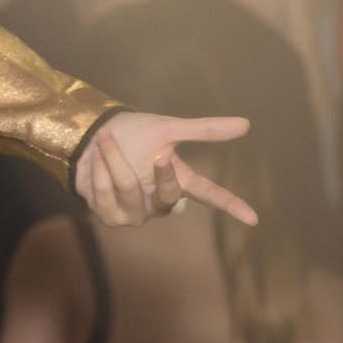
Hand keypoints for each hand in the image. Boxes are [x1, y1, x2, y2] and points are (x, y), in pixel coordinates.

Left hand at [72, 110, 257, 227]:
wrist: (90, 137)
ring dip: (115, 160)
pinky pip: (105, 194)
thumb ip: (203, 130)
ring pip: (130, 190)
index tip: (253, 218)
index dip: (230, 205)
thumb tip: (246, 124)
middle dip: (162, 175)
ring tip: (106, 140)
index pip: (208, 194)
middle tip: (157, 156)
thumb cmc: (132, 134)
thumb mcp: (166, 128)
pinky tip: (94, 161)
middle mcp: (159, 201)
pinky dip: (98, 171)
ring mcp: (136, 213)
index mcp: (177, 180)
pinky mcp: (110, 216)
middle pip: (170, 196)